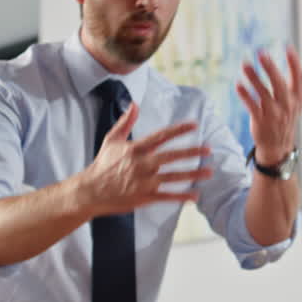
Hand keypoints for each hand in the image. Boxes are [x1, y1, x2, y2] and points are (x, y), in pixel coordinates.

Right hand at [81, 103, 212, 214]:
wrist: (91, 191)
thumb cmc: (102, 164)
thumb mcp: (112, 140)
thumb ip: (126, 122)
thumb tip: (134, 103)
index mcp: (136, 149)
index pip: (161, 136)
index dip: (178, 130)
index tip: (194, 125)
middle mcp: (142, 164)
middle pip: (171, 156)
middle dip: (192, 152)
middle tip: (209, 149)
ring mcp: (144, 182)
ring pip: (173, 177)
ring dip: (193, 174)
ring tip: (210, 172)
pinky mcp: (144, 197)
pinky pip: (167, 196)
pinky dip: (182, 197)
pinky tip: (195, 196)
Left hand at [236, 46, 301, 165]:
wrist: (278, 145)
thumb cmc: (289, 116)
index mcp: (297, 97)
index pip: (297, 77)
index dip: (294, 63)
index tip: (288, 47)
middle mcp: (286, 104)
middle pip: (279, 84)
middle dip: (270, 68)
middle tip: (262, 53)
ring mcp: (274, 114)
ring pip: (263, 94)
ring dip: (254, 79)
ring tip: (245, 64)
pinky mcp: (261, 121)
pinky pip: (253, 107)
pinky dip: (245, 96)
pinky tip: (238, 85)